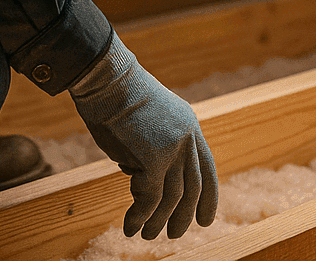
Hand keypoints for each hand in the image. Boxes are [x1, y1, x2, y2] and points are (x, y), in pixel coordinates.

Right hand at [70, 34, 217, 238]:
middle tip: (175, 235)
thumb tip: (144, 178)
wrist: (107, 79)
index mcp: (190, 127)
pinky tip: (130, 226)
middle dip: (184, 215)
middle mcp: (188, 138)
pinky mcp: (154, 157)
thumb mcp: (148, 123)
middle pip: (193, 187)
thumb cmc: (117, 98)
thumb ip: (154, 148)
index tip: (205, 220)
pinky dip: (139, 216)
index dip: (208, 197)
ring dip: (158, 221)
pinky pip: (149, 197)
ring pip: (172, 197)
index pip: (206, 169)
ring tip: (146, 235)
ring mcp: (173, 147)